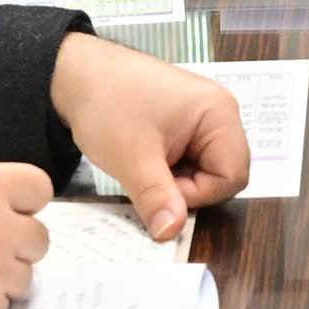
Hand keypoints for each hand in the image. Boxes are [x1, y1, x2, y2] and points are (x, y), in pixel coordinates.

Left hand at [48, 32, 251, 240]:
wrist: (76, 74)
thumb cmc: (107, 104)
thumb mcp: (131, 157)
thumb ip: (156, 198)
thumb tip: (171, 233)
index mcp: (220, 114)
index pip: (232, 176)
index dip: (198, 194)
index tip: (160, 188)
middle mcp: (221, 113)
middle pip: (223, 174)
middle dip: (187, 188)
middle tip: (150, 177)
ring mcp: (204, 117)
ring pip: (205, 171)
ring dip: (176, 180)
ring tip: (144, 165)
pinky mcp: (187, 123)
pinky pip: (192, 160)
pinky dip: (170, 170)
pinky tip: (145, 159)